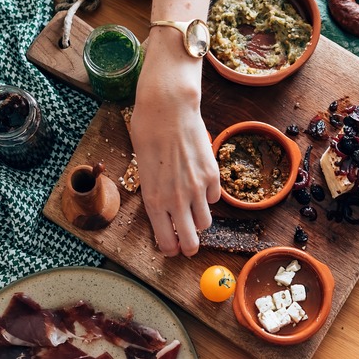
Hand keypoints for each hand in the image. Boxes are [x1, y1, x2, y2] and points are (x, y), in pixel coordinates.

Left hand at [130, 48, 220, 257]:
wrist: (168, 109)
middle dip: (188, 247)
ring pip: (205, 222)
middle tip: (188, 245)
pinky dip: (208, 197)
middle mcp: (177, 199)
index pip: (166, 240)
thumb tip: (164, 211)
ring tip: (192, 209)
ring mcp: (197, 188)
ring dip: (198, 220)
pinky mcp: (212, 174)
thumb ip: (155, 195)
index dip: (169, 248)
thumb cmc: (147, 134)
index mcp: (154, 201)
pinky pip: (214, 198)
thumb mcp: (144, 170)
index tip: (170, 248)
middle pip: (190, 241)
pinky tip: (200, 185)